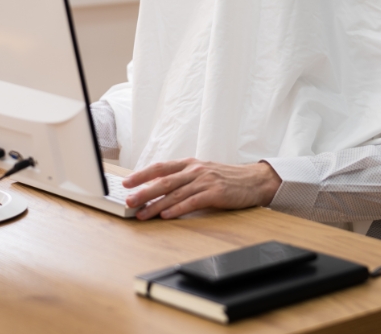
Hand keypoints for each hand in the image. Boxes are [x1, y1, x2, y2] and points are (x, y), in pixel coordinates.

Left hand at [122, 158, 281, 219]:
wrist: (254, 180)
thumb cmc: (226, 178)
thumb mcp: (202, 172)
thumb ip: (182, 178)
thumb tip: (157, 187)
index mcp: (189, 164)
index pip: (160, 167)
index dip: (142, 174)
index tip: (126, 182)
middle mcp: (195, 170)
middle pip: (164, 181)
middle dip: (143, 191)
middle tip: (128, 201)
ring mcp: (205, 181)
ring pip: (175, 193)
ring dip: (156, 205)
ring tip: (142, 214)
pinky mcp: (215, 193)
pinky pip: (192, 202)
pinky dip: (178, 209)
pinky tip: (167, 215)